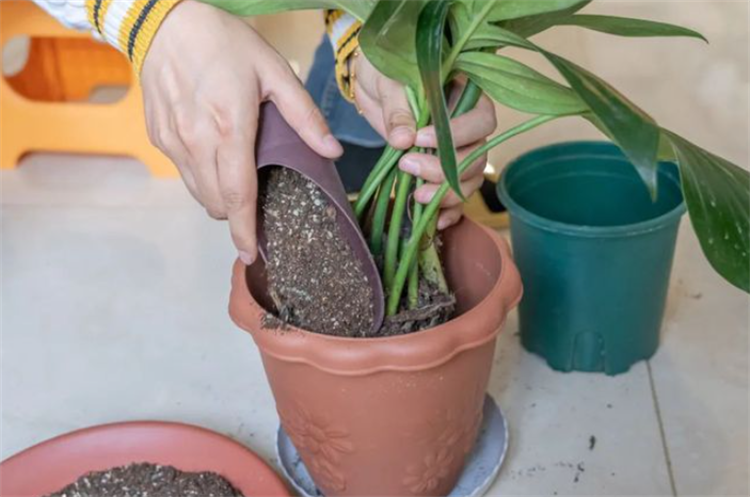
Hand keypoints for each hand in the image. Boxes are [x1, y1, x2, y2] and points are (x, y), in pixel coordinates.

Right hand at [141, 0, 342, 263]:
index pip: (238, 195)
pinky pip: (183, 173)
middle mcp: (196, 142)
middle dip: (237, 215)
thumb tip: (332, 151)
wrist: (164, 20)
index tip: (251, 255)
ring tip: (237, 183)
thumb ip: (304, 116)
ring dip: (219, 199)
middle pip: (217, 202)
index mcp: (229, 129)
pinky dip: (201, 178)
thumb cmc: (225, 42)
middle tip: (256, 208)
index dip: (245, 230)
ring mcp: (173, 142)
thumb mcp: (274, 72)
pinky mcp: (159, 137)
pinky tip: (215, 158)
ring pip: (197, 193)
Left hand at [353, 55, 496, 229]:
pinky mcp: (442, 169)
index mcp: (466, 93)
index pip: (481, 118)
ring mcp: (458, 150)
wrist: (373, 83)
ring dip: (445, 193)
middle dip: (445, 169)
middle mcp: (469, 125)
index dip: (457, 134)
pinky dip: (447, 211)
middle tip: (407, 165)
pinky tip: (432, 220)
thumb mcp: (388, 82)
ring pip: (470, 179)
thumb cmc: (386, 71)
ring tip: (415, 196)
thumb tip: (403, 140)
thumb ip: (398, 108)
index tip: (419, 138)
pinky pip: (456, 195)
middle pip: (478, 155)